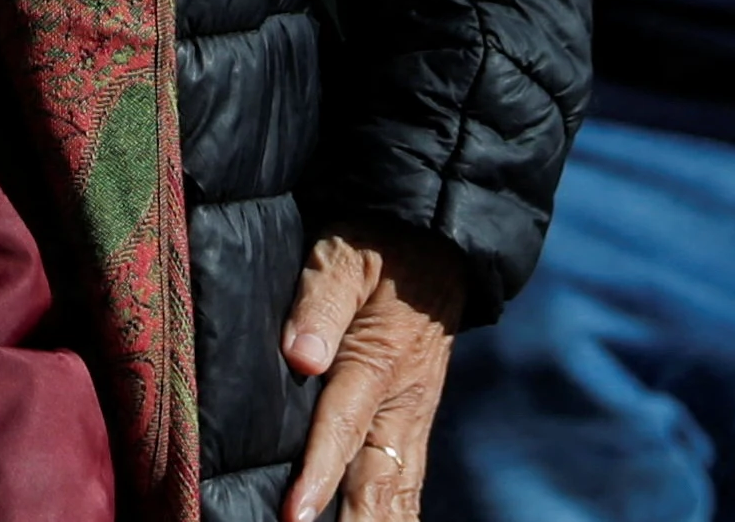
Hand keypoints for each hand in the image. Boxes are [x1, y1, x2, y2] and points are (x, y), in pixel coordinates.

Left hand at [282, 219, 468, 521]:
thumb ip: (319, 301)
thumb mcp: (345, 256)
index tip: (296, 515)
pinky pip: (408, 483)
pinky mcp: (415, 422)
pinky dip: (395, 515)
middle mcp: (403, 401)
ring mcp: (414, 417)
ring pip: (400, 491)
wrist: (438, 241)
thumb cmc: (379, 246)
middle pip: (379, 480)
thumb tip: (299, 355)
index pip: (344, 426)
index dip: (319, 473)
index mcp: (381, 361)